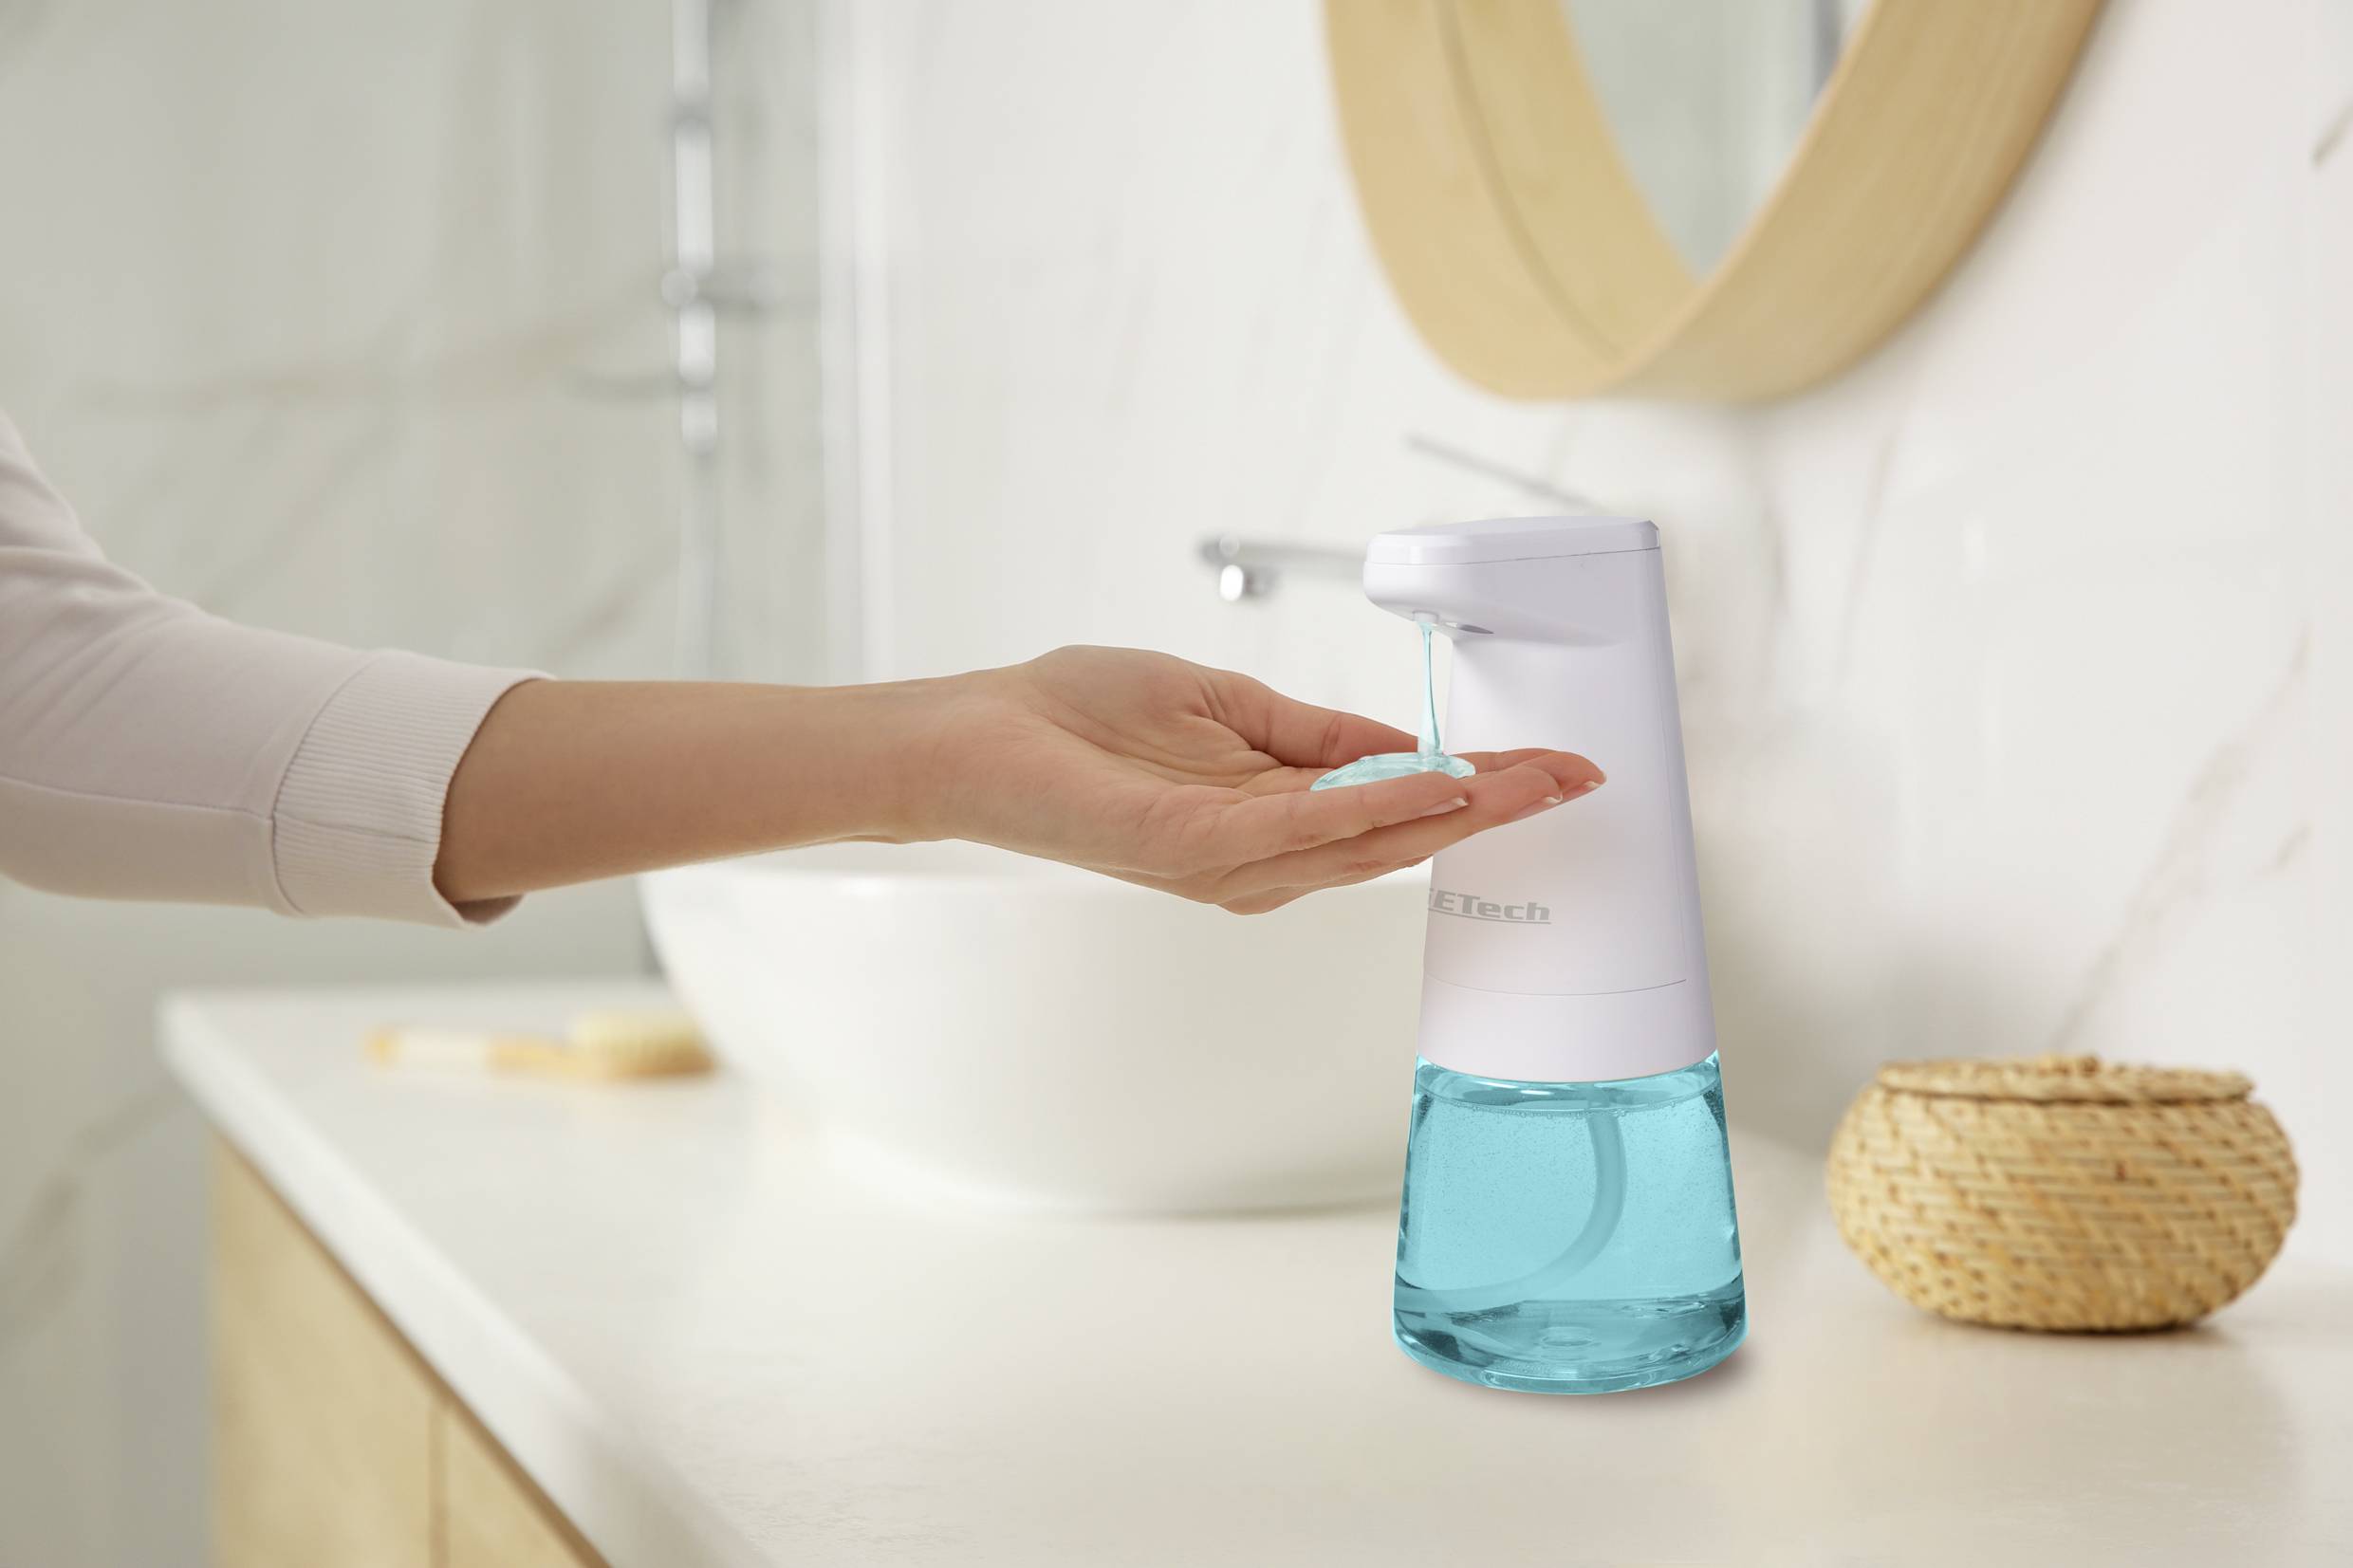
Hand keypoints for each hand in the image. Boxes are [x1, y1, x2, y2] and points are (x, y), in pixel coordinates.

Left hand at [908, 646, 1602, 912]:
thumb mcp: (1228, 706)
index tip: (1555, 768)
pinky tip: (1431, 785)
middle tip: (1576, 778)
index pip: (1399, 809)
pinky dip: (1375, 807)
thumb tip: (1401, 744)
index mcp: (1274, 820)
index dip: (1481, 790)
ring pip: (1371, 842)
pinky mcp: (1196, 848)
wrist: (983, 737)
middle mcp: (1264, 857)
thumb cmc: (1081, 720)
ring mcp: (1233, 860)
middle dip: (1496, 806)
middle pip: (1404, 838)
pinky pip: (1304, 829)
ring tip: (1531, 781)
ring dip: (1459, 809)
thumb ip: (1316, 736)